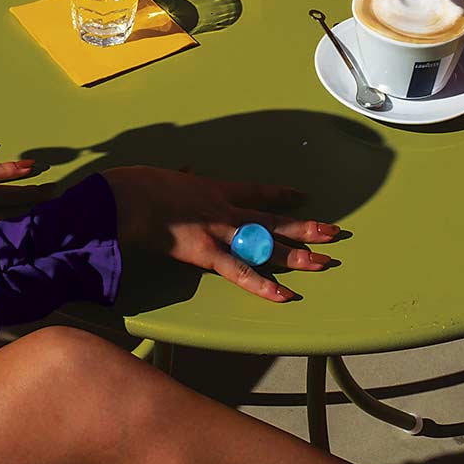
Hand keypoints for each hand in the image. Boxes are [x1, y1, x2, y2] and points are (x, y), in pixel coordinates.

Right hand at [102, 167, 341, 301]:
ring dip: (297, 255)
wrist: (129, 198)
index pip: (257, 192)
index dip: (281, 195)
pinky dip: (263, 286)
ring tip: (324, 261)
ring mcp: (220, 233)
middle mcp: (227, 211)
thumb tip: (186, 169)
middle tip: (333, 232)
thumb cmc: (142, 184)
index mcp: (216, 189)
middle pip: (275, 221)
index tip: (301, 195)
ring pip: (267, 246)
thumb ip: (182, 176)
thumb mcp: (168, 175)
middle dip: (305, 227)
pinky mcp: (207, 254)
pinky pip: (241, 273)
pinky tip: (285, 295)